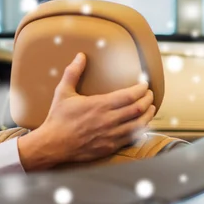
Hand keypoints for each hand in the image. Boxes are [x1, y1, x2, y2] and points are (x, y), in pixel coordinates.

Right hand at [18, 53, 155, 169]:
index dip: (141, 89)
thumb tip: (80, 56)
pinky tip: (141, 126)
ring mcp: (111, 135)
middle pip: (138, 109)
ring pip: (139, 124)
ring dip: (148, 115)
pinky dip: (141, 130)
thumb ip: (73, 73)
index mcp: (99, 105)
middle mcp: (108, 120)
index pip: (129, 95)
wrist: (53, 144)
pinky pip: (132, 138)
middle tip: (149, 94)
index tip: (144, 84)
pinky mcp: (110, 147)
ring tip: (150, 108)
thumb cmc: (57, 118)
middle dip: (148, 100)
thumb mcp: (62, 92)